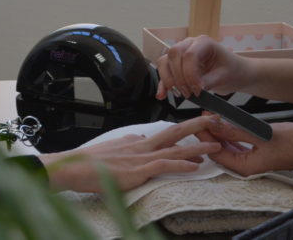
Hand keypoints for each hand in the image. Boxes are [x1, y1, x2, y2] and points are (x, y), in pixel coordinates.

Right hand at [38, 116, 221, 192]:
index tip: (202, 125)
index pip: (168, 133)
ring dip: (198, 147)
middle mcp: (144, 146)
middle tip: (217, 120)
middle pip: (176, 132)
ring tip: (217, 146)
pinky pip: (164, 166)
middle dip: (198, 126)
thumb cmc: (90, 161)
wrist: (74, 167)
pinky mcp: (137, 171)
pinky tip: (195, 167)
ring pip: (176, 149)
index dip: (187, 129)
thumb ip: (130, 143)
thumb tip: (142, 139)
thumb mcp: (114, 147)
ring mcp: (142, 158)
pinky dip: (181, 165)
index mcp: (139, 142)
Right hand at [154, 35, 247, 99]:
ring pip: (165, 61)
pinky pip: (165, 71)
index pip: (189, 54)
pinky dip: (163, 83)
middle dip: (179, 77)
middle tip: (189, 93)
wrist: (233, 74)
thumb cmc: (232, 70)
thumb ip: (208, 81)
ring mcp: (182, 53)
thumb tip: (194, 88)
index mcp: (204, 43)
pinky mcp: (178, 64)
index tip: (197, 89)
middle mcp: (190, 44)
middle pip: (174, 54)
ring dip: (169, 79)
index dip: (190, 74)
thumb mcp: (224, 77)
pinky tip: (162, 94)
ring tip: (180, 94)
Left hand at [196, 118, 292, 175]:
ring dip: (221, 134)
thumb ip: (236, 131)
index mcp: (246, 167)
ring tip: (213, 117)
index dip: (205, 137)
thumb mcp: (261, 133)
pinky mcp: (260, 154)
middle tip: (205, 116)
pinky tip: (227, 124)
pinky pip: (240, 146)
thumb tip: (214, 126)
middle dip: (211, 134)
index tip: (199, 120)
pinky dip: (232, 136)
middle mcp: (248, 167)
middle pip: (221, 151)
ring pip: (229, 148)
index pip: (216, 153)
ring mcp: (254, 161)